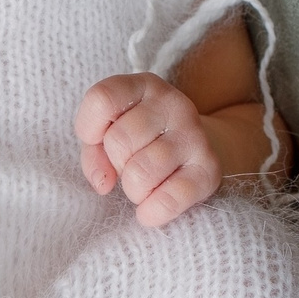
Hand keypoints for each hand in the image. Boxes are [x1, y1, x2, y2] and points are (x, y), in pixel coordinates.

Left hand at [75, 74, 220, 227]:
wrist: (196, 150)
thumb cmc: (143, 141)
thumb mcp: (111, 132)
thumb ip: (94, 151)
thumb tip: (103, 182)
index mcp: (145, 86)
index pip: (102, 99)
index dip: (89, 127)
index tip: (98, 141)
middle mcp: (174, 104)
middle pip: (120, 140)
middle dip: (116, 163)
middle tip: (129, 166)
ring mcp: (194, 135)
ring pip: (141, 172)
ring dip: (133, 190)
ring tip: (142, 186)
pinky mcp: (209, 168)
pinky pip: (170, 199)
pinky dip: (153, 211)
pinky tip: (150, 211)